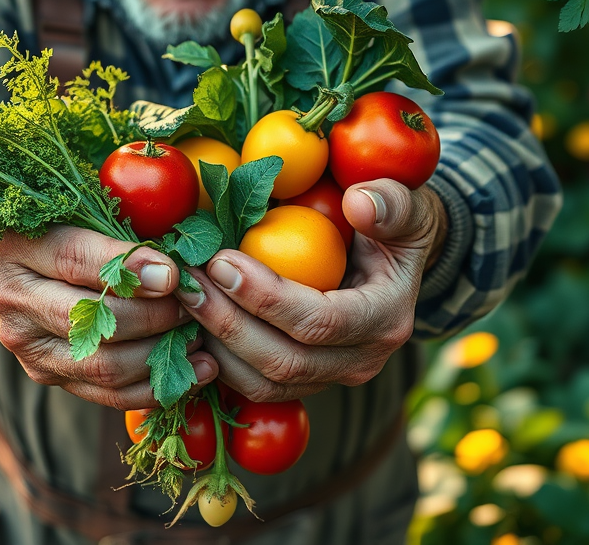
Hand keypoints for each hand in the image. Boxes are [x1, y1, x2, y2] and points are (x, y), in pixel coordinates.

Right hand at [0, 225, 218, 408]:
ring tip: (200, 335)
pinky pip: (106, 394)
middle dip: (154, 315)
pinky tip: (194, 370)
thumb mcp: (83, 208)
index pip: (75, 260)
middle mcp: (12, 299)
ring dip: (161, 354)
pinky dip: (155, 387)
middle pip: (90, 320)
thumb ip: (120, 223)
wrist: (24, 260)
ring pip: (103, 365)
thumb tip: (175, 266)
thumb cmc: (67, 223)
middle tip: (194, 303)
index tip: (173, 273)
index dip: (128, 269)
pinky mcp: (45, 375)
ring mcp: (26, 344)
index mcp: (18, 247)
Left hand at [175, 179, 446, 401]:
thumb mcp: (405, 207)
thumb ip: (390, 202)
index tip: (222, 260)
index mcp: (386, 319)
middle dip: (228, 323)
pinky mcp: (303, 381)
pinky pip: (253, 386)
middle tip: (189, 280)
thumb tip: (360, 203)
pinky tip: (190, 323)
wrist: (394, 262)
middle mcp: (361, 361)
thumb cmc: (392, 225)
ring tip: (182, 297)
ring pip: (263, 383)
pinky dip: (216, 360)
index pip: (320, 322)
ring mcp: (330, 377)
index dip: (266, 297)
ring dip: (215, 344)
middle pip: (284, 360)